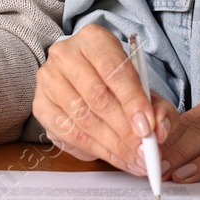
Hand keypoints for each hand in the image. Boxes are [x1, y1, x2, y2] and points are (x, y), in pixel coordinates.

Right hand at [32, 24, 177, 174]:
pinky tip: (114, 157)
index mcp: (93, 39)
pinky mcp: (40, 105)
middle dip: (124, 131)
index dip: (132, 100)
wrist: (89, 80)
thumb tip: (158, 130)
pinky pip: (68, 134)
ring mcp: (49, 80)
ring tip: (134, 160)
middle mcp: (65, 54)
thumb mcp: (145, 88)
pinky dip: (94, 150)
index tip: (147, 128)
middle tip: (145, 154)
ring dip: (112, 146)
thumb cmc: (119, 83)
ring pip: (82, 119)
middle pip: (97, 97)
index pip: (113, 70)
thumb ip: (158, 108)